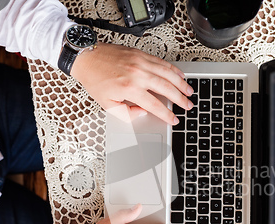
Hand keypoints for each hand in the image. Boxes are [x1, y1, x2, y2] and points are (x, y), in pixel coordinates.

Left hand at [71, 42, 193, 124]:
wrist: (85, 57)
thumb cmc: (94, 79)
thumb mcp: (107, 104)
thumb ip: (126, 113)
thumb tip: (142, 112)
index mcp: (130, 88)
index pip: (154, 104)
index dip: (166, 114)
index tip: (174, 119)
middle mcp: (138, 74)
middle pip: (166, 88)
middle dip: (180, 98)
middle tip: (188, 105)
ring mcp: (141, 62)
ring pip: (168, 73)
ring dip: (181, 83)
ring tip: (189, 91)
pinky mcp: (141, 54)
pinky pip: (162, 62)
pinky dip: (173, 69)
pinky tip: (179, 75)